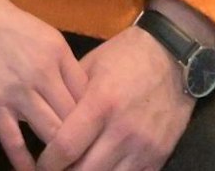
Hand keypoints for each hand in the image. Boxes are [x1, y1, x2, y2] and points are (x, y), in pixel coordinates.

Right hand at [0, 0, 87, 169]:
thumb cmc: (8, 24)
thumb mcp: (46, 36)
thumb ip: (64, 66)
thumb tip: (81, 99)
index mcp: (59, 54)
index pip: (88, 96)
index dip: (95, 118)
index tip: (98, 134)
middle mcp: (43, 73)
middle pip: (74, 118)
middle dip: (83, 141)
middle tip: (87, 156)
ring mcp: (17, 90)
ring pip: (51, 133)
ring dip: (59, 155)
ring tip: (65, 166)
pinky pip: (13, 140)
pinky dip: (24, 162)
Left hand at [37, 0, 210, 170]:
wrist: (173, 56)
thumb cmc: (125, 57)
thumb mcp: (90, 67)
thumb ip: (69, 98)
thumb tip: (46, 125)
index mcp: (101, 104)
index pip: (66, 147)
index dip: (48, 163)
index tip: (41, 164)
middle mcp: (123, 130)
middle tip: (57, 169)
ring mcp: (144, 146)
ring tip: (77, 168)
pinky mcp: (160, 155)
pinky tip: (103, 167)